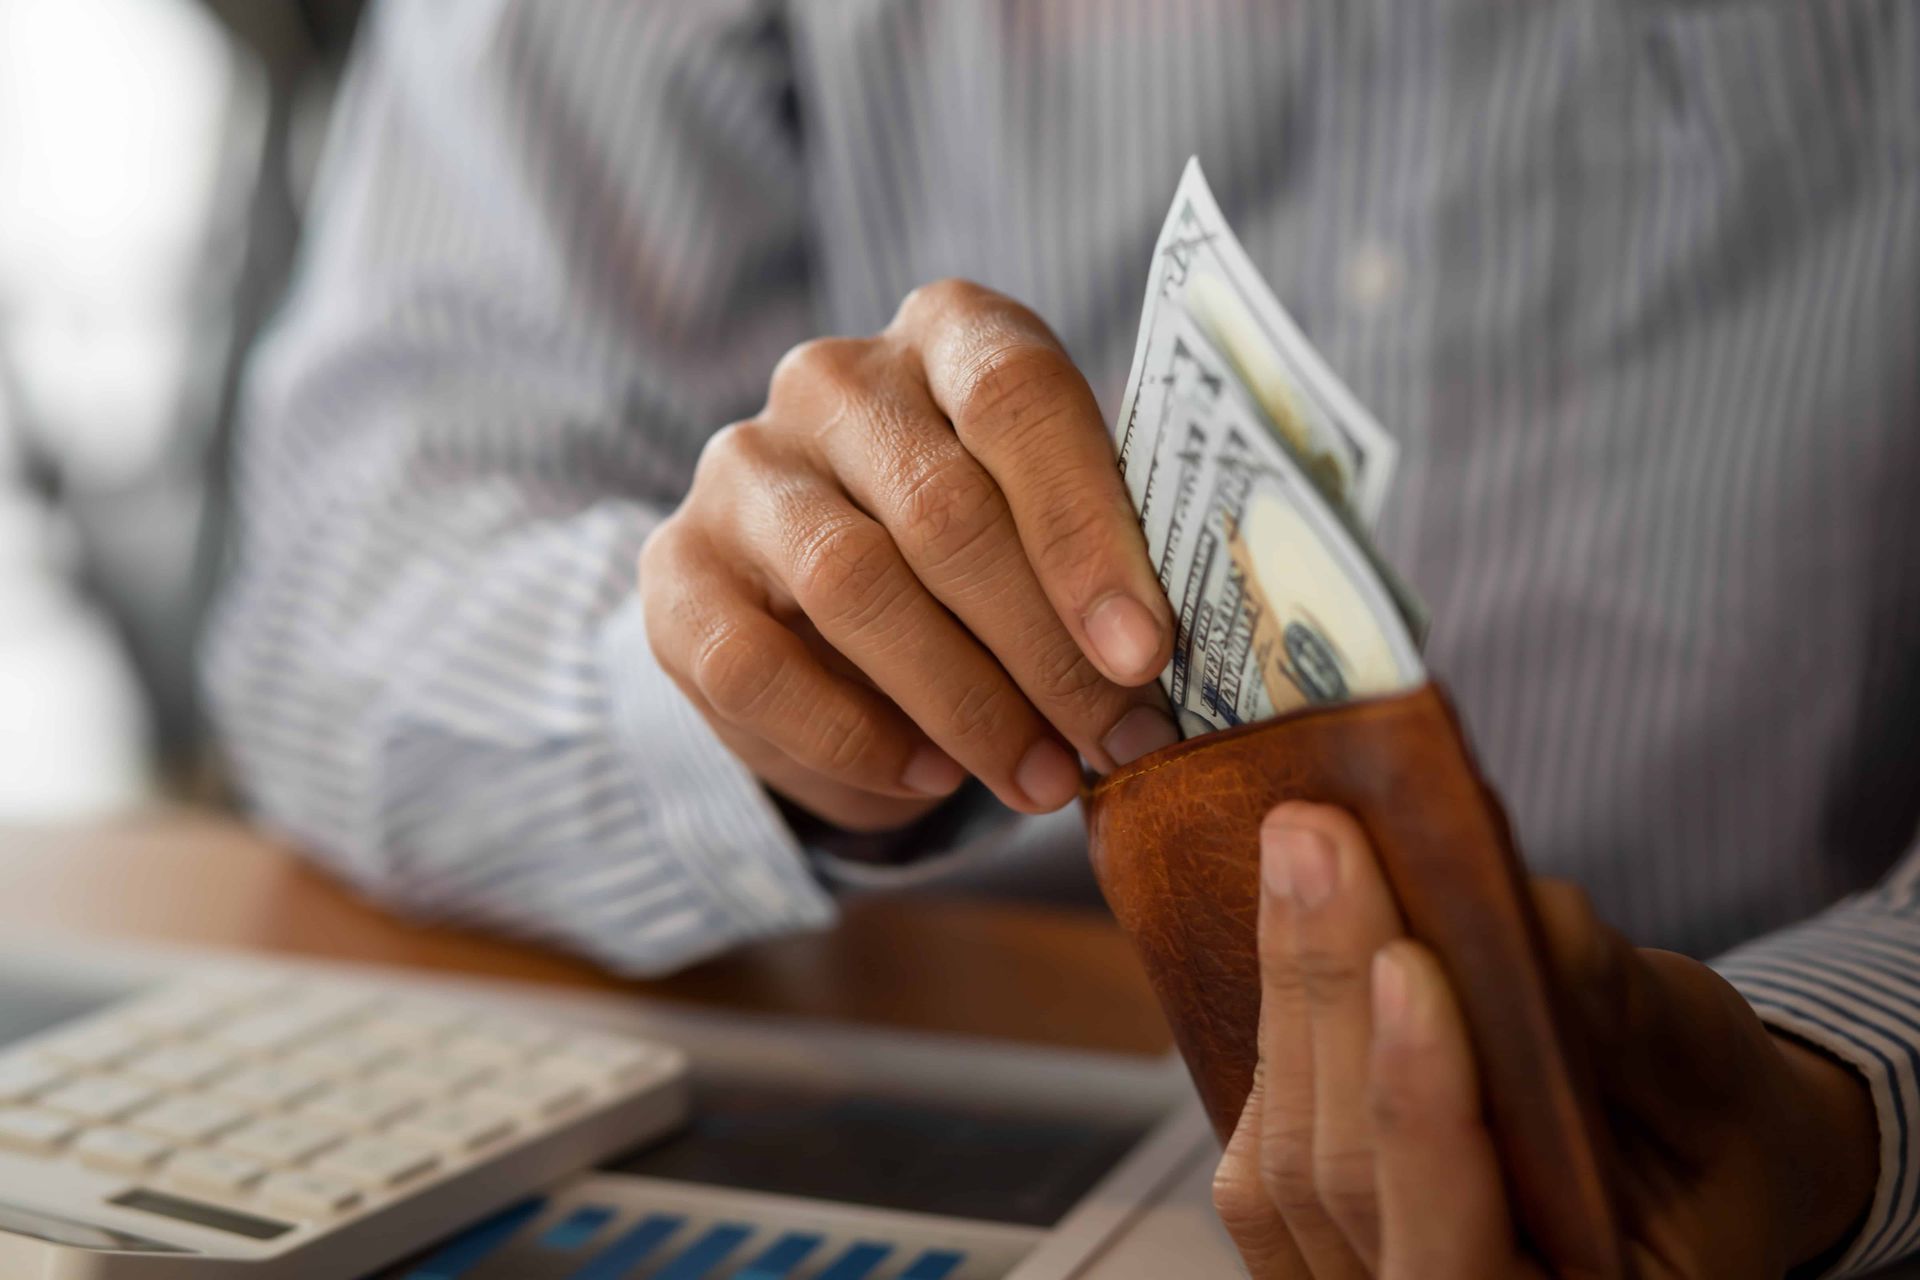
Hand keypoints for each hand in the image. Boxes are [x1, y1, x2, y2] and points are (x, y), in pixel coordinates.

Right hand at [639, 279, 1178, 833]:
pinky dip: (855, 737)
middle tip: (1116, 742)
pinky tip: (930, 777)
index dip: (1085, 531)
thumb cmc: (978, 557)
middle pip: (943, 507)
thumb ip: (1103, 556)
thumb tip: (1161, 666)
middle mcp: (831, 379)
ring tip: (1043, 779)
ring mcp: (742, 470)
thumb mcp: (1050, 525)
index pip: (1016, 397)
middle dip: (1044, 649)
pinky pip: (757, 666)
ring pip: (854, 587)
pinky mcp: (676, 570)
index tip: (1144, 653)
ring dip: (965, 704)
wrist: (819, 605)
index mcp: (948, 333)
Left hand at [1213, 803, 1879, 1278]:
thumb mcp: (1700, 1062)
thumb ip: (1615, 1006)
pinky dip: (1274, 1024)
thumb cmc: (1704, 1123)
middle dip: (1328, 998)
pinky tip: (1286, 915)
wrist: (1677, 1164)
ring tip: (1298, 845)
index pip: (1461, 1256)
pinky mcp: (1309, 1243)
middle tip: (1315, 840)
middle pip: (1346, 1184)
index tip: (1407, 962)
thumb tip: (1521, 909)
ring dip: (1287, 989)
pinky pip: (1260, 1156)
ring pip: (1285, 1162)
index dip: (1422, 1108)